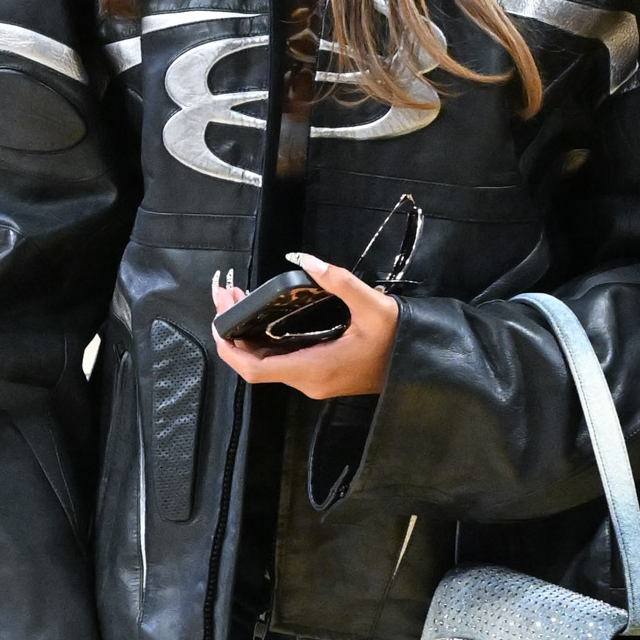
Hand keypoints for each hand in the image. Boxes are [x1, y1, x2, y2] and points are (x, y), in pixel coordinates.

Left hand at [210, 249, 397, 399]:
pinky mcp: (319, 376)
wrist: (421, 364)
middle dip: (233, 330)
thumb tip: (303, 257)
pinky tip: (264, 316)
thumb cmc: (398, 338)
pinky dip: (265, 339)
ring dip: (248, 334)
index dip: (228, 346)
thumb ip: (337, 281)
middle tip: (226, 294)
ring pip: (267, 362)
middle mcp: (307, 381)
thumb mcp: (372, 305)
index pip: (253, 368)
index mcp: (313, 368)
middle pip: (255, 363)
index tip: (218, 317)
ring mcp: (313, 381)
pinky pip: (281, 361)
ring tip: (239, 299)